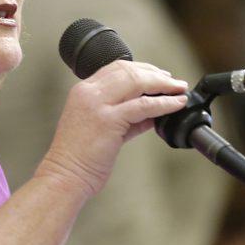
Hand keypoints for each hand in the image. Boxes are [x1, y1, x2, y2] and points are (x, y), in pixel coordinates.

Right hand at [36, 60, 188, 196]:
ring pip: (137, 82)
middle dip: (156, 74)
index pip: (116, 68)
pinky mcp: (108, 120)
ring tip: (180, 90)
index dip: (141, 68)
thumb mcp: (100, 128)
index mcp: (83, 91)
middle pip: (128, 70)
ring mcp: (97, 104)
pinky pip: (144, 106)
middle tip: (174, 82)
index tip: (159, 75)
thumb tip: (152, 113)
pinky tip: (176, 104)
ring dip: (164, 85)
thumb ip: (125, 117)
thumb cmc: (79, 157)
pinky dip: (164, 103)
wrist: (65, 175)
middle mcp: (88, 92)